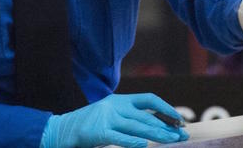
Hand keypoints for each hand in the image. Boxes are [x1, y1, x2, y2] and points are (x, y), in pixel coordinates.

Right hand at [39, 93, 187, 147]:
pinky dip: (132, 142)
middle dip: (166, 126)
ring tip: (172, 140)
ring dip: (157, 134)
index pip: (149, 99)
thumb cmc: (88, 126)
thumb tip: (155, 127)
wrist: (60, 130)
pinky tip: (143, 146)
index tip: (178, 120)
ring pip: (137, 126)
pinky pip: (119, 137)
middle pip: (147, 116)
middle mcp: (115, 106)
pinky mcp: (98, 131)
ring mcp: (106, 118)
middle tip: (182, 135)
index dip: (165, 109)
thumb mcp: (111, 115)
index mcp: (120, 99)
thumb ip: (129, 118)